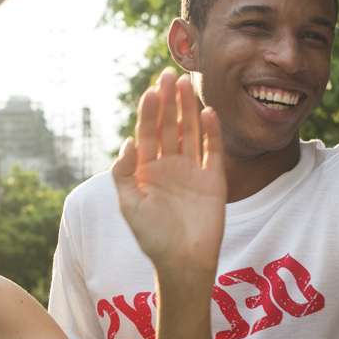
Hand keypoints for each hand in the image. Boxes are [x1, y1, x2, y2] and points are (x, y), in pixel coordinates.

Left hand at [114, 70, 225, 276]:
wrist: (183, 262)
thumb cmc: (152, 237)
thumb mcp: (129, 205)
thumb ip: (124, 173)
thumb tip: (128, 141)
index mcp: (147, 170)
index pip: (147, 133)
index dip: (149, 111)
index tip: (151, 90)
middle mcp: (170, 165)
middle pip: (169, 126)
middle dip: (168, 101)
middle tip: (168, 75)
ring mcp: (192, 170)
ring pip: (190, 132)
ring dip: (188, 109)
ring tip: (185, 84)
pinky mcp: (213, 179)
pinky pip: (212, 150)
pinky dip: (211, 132)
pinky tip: (207, 113)